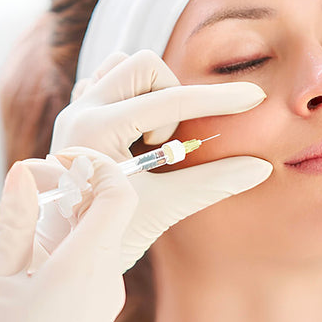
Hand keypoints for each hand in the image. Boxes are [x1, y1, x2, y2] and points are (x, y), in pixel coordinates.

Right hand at [0, 152, 135, 321]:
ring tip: (25, 224)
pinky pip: (94, 262)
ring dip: (70, 217)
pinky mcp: (99, 311)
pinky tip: (33, 260)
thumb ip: (13, 220)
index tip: (60, 161)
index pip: (118, 193)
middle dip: (76, 188)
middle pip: (110, 211)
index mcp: (84, 265)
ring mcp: (107, 296)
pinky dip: (71, 245)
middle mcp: (107, 278)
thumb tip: (24, 171)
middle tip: (32, 187)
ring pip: (100, 236)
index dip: (95, 165)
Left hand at [48, 49, 272, 268]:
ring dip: (151, 94)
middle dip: (172, 96)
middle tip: (168, 144)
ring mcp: (74, 111)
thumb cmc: (106, 236)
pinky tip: (136, 136)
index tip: (254, 97)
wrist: (61, 256)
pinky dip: (132, 99)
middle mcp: (80, 110)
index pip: (170, 100)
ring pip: (123, 67)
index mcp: (97, 129)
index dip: (218, 99)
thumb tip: (260, 168)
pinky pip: (107, 83)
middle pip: (144, 65)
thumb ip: (212, 183)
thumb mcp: (163, 209)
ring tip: (151, 141)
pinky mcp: (76, 118)